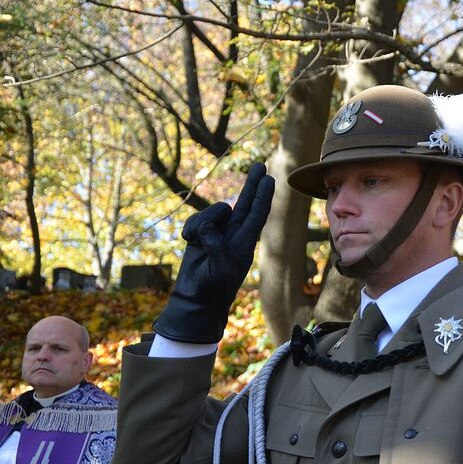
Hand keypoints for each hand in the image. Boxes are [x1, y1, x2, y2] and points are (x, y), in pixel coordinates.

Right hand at [154, 163, 274, 342]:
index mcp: (245, 241)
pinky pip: (195, 221)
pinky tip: (191, 244)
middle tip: (260, 166)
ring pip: (211, 213)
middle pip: (244, 203)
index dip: (263, 195)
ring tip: (199, 244)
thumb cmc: (214, 285)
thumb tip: (210, 228)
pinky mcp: (200, 234)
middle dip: (251, 184)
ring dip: (203, 225)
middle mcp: (234, 234)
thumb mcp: (222, 265)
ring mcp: (217, 232)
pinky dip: (191, 231)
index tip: (269, 179)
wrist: (195, 297)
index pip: (257, 213)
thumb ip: (218, 243)